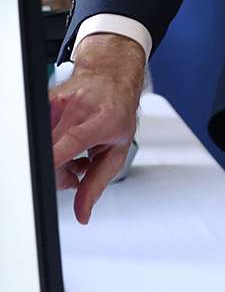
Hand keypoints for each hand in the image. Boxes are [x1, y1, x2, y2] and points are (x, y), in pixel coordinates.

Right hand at [49, 33, 146, 222]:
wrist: (111, 77)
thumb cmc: (118, 111)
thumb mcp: (118, 150)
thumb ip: (98, 184)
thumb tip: (82, 214)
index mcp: (101, 119)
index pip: (71, 141)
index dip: (56, 158)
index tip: (43, 173)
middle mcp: (78, 108)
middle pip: (50, 150)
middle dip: (57, 173)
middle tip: (75, 174)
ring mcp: (58, 103)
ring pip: (42, 145)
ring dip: (54, 160)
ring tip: (75, 156)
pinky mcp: (44, 103)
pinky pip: (39, 134)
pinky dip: (49, 147)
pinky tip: (63, 144)